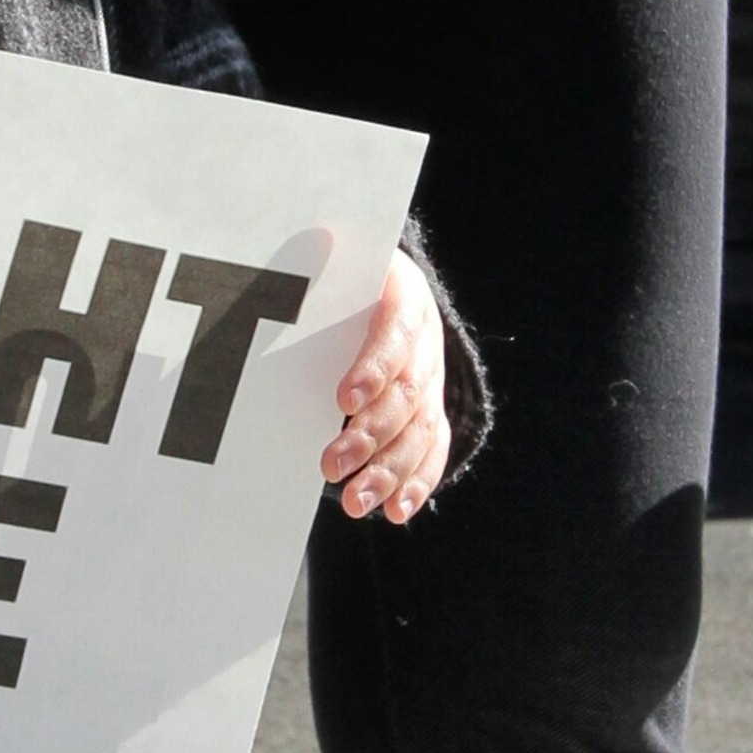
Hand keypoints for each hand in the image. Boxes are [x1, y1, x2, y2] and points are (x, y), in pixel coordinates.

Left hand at [321, 247, 448, 522]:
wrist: (378, 291)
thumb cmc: (341, 282)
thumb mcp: (333, 267)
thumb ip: (320, 264)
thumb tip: (320, 240)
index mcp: (404, 300)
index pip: (396, 333)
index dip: (375, 366)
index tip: (344, 398)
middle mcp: (425, 347)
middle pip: (406, 395)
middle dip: (369, 435)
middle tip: (330, 464)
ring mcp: (430, 386)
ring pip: (418, 433)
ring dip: (389, 471)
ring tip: (355, 501)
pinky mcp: (428, 416)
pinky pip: (431, 453)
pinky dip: (416, 484)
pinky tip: (397, 512)